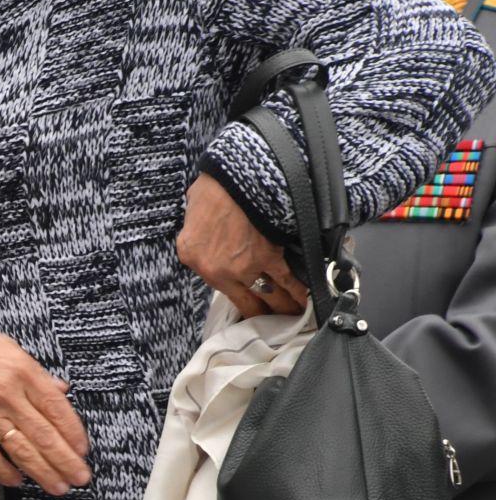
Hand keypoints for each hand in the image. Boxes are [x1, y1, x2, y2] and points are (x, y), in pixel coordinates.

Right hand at [0, 314, 90, 495]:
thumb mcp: (14, 349)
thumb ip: (38, 375)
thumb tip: (60, 392)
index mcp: (24, 373)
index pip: (57, 409)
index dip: (74, 433)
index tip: (83, 450)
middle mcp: (8, 395)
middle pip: (44, 435)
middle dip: (65, 461)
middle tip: (80, 478)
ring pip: (20, 450)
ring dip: (42, 472)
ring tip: (58, 487)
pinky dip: (3, 472)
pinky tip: (17, 481)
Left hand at [177, 173, 309, 318]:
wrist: (235, 176)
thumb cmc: (213, 187)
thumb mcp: (192, 214)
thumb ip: (199, 233)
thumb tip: (207, 234)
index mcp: (193, 258)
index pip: (214, 286)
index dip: (236, 301)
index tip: (248, 309)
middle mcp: (217, 270)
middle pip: (245, 301)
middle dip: (263, 314)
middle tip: (275, 322)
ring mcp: (244, 267)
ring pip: (268, 296)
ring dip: (284, 308)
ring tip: (294, 317)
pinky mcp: (269, 257)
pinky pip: (286, 280)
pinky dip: (298, 292)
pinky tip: (307, 301)